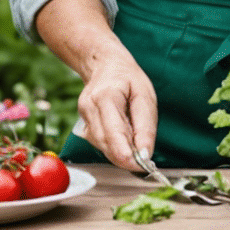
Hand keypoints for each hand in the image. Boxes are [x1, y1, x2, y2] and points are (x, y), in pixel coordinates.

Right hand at [34, 0, 158, 170]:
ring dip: (120, 153)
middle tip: (145, 161)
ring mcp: (83, 116)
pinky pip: (99, 143)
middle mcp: (89, 107)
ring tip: (135, 144)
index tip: (143, 166)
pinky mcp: (83, 124)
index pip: (114, 134)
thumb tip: (145, 154)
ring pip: (102, 147)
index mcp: (106, 97)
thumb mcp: (145, 96)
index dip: (127, 155)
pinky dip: (113, 147)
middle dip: (126, 157)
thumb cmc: (127, 78)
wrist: (104, 64)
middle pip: (106, 144)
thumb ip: (145, 126)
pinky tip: (123, 138)